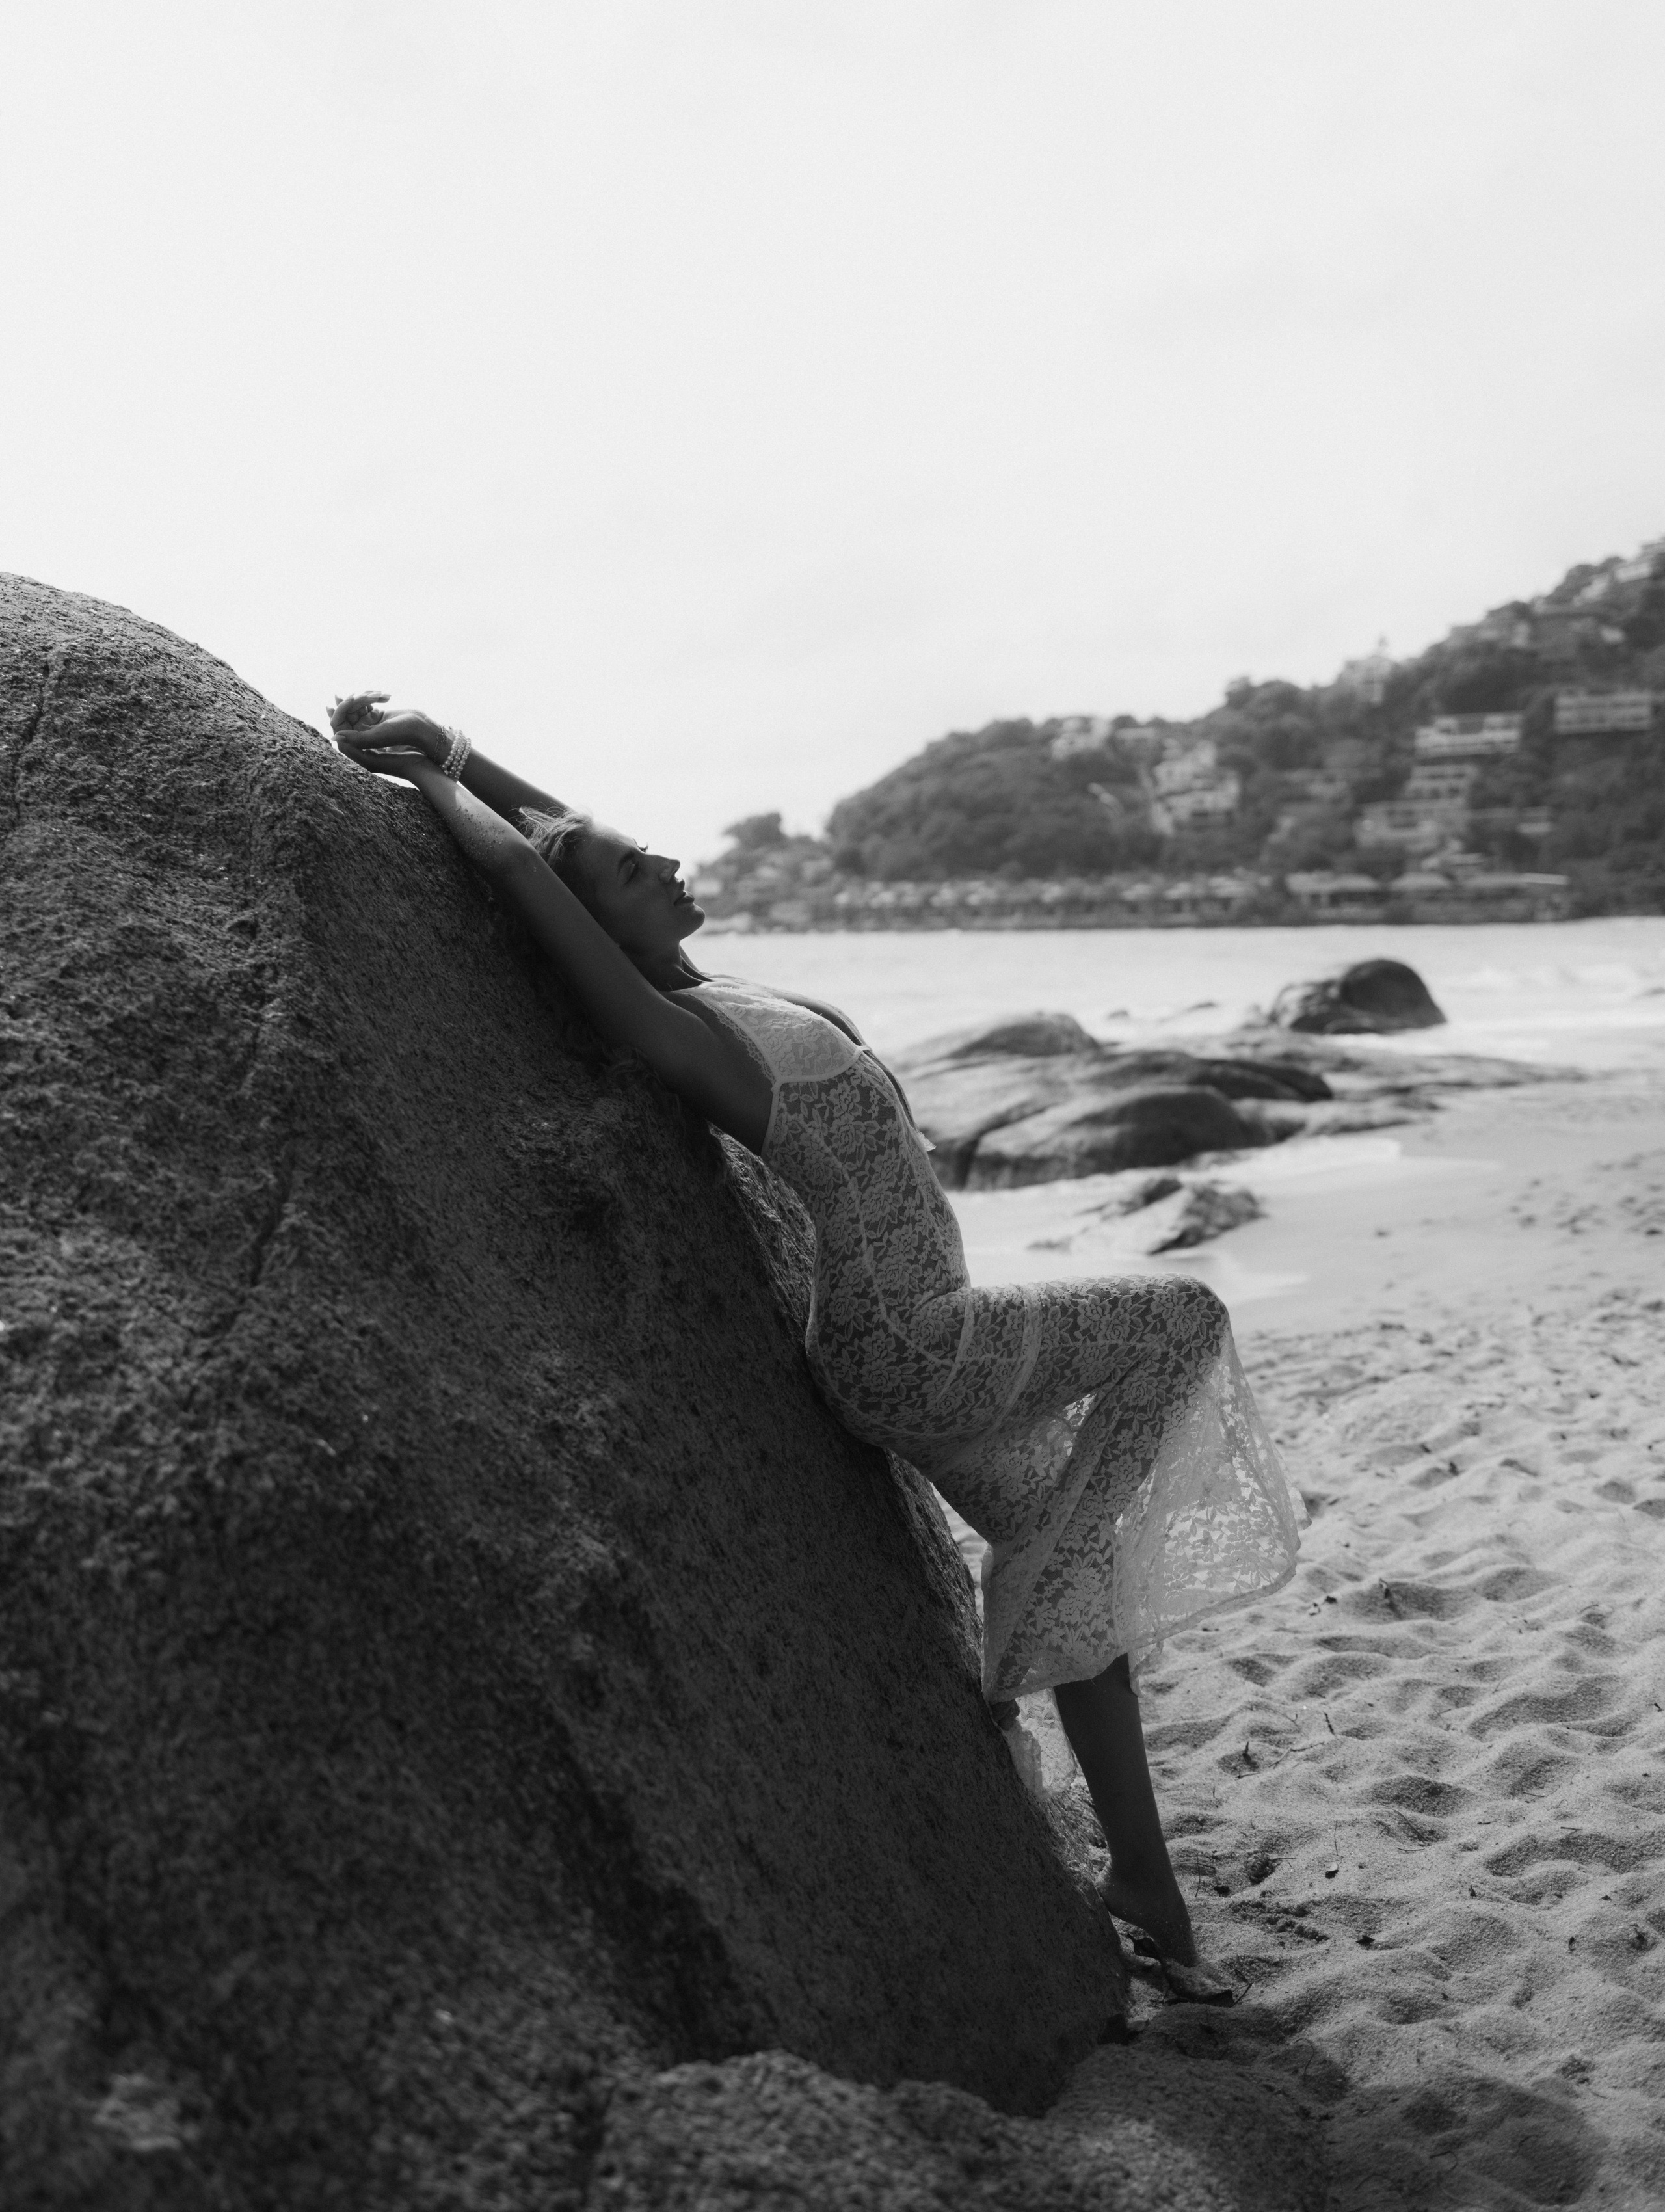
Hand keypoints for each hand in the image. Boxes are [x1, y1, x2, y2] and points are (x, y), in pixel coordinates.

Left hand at [330, 693, 447, 781]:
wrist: (424, 733)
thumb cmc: (403, 739)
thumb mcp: (378, 739)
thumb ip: (356, 740)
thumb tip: (334, 737)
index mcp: (359, 747)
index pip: (339, 727)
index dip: (339, 712)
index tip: (346, 699)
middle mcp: (362, 738)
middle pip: (346, 716)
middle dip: (352, 703)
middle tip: (363, 695)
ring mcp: (370, 727)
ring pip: (356, 708)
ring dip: (363, 698)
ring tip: (377, 695)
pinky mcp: (379, 719)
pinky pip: (366, 705)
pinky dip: (371, 698)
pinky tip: (383, 696)